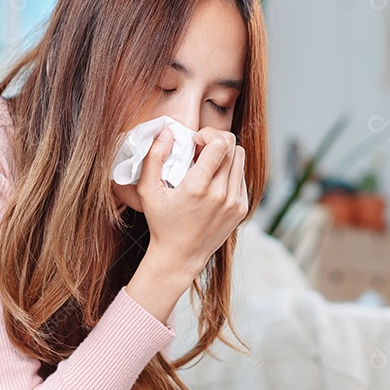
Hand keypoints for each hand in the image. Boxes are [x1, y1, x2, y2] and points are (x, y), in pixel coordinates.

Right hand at [136, 126, 247, 274]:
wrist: (180, 257)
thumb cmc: (162, 223)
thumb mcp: (148, 190)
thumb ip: (153, 157)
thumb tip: (168, 133)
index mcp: (198, 187)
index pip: (220, 144)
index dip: (208, 134)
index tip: (195, 142)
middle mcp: (221, 194)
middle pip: (232, 147)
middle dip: (216, 142)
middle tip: (200, 152)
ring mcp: (234, 202)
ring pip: (240, 159)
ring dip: (224, 155)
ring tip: (207, 166)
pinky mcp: (241, 209)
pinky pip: (241, 176)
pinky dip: (229, 172)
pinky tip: (213, 181)